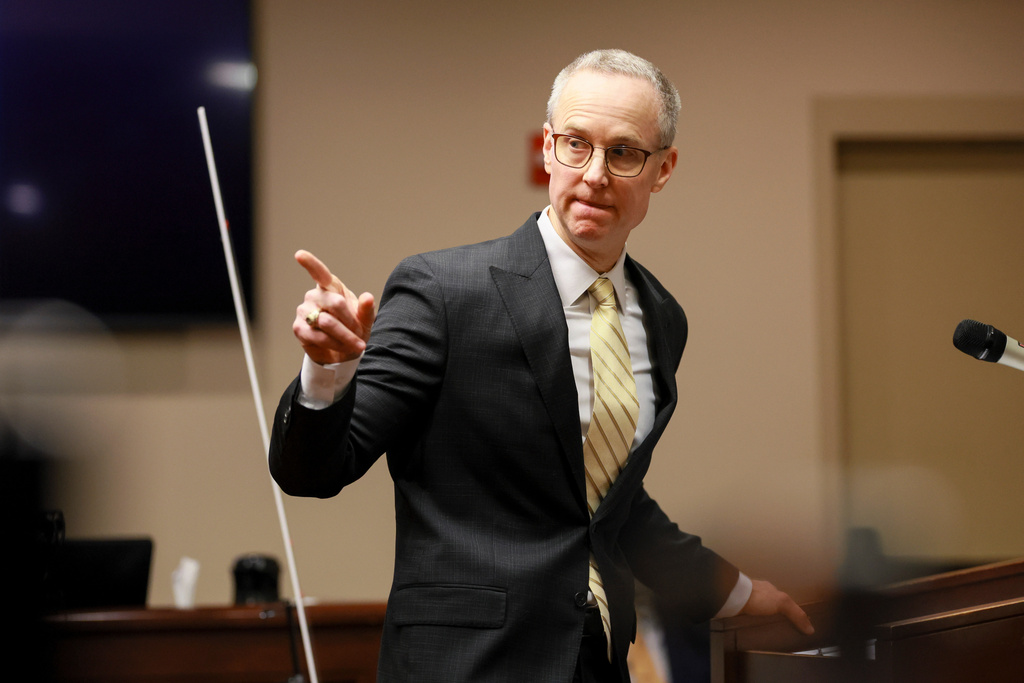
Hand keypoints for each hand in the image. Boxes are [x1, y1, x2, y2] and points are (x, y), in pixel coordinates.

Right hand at [292, 250, 375, 364]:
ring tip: (354, 343)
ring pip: (327, 322)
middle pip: (336, 303)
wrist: (343, 352)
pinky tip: (340, 346)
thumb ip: (367, 309)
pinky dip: (334, 344)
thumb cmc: (354, 329)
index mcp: (331, 287)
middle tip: (360, 335)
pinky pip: (318, 336)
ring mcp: (304, 311)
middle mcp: (315, 295)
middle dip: (351, 323)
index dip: (310, 263)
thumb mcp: (365, 320)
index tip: (299, 255)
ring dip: (345, 336)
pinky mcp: (299, 328)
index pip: (320, 273)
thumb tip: (368, 297)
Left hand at [740, 579, 814, 634]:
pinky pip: (750, 621)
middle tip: (783, 635)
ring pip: (761, 616)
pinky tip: (757, 634)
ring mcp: (749, 604)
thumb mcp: (782, 603)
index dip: (791, 615)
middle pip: (772, 610)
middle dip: (776, 621)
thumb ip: (796, 614)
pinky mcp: (740, 612)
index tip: (795, 628)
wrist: (733, 597)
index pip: (784, 604)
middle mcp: (760, 596)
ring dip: (765, 625)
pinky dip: (754, 627)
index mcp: (771, 591)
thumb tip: (811, 629)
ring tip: (770, 638)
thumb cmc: (759, 597)